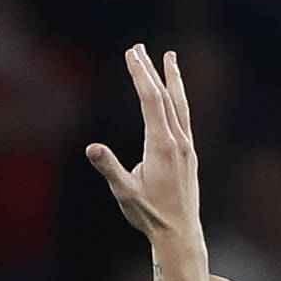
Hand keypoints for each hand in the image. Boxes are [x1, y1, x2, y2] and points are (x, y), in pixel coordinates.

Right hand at [84, 46, 204, 250]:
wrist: (180, 232)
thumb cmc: (149, 215)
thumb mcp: (125, 193)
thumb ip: (109, 168)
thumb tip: (91, 148)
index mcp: (161, 145)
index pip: (150, 100)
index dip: (140, 75)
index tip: (131, 54)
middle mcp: (178, 140)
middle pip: (164, 96)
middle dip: (150, 70)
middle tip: (139, 48)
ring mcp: (186, 145)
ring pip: (179, 103)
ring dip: (172, 79)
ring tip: (169, 57)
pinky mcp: (189, 153)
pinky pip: (183, 117)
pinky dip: (178, 99)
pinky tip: (174, 96)